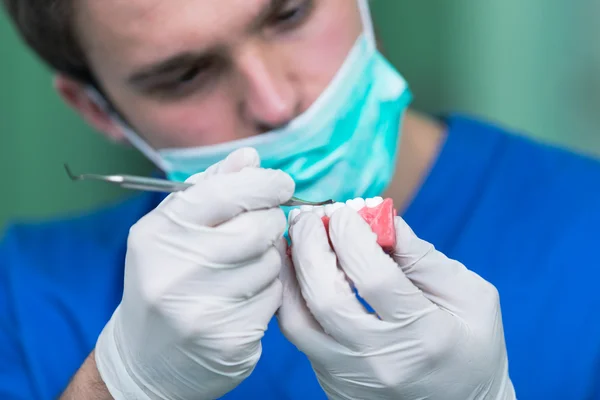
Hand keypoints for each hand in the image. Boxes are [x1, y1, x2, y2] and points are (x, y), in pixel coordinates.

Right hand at [95, 148, 294, 398]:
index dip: (264, 183)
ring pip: (271, 263)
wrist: (148, 358)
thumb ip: (211, 188)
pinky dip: (268, 292)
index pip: (226, 192)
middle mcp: (176, 272)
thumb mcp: (172, 229)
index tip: (280, 184)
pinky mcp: (231, 340)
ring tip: (240, 270)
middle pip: (259, 227)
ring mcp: (203, 310)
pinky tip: (243, 298)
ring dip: (268, 260)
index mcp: (158, 235)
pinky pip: (275, 297)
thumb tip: (250, 157)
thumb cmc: (164, 279)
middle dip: (270, 222)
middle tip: (260, 227)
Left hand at [277, 207, 515, 399]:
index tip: (343, 211)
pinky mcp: (334, 385)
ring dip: (291, 274)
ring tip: (294, 241)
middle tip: (308, 218)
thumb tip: (378, 217)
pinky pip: (301, 339)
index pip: (374, 279)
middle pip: (327, 299)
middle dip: (310, 249)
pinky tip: (301, 274)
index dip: (351, 237)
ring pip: (299, 323)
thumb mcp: (468, 296)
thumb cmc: (472, 346)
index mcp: (426, 336)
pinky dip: (294, 300)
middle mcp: (382, 362)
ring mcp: (352, 379)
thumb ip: (422, 257)